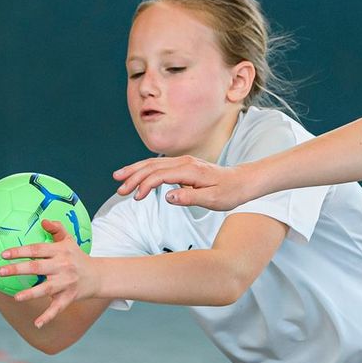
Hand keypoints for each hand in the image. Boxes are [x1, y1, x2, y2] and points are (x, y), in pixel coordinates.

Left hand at [0, 220, 97, 327]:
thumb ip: (57, 229)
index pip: (37, 249)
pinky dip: (48, 316)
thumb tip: (43, 221)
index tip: (3, 254)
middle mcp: (62, 266)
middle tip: (1, 271)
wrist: (98, 276)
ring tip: (16, 297)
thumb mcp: (69, 240)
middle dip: (18, 269)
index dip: (20, 251)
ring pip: (47, 289)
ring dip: (31, 293)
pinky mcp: (69, 297)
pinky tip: (37, 324)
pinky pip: (57, 308)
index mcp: (60, 251)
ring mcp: (66, 283)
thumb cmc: (78, 257)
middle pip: (38, 267)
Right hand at [112, 155, 257, 209]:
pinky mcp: (183, 165)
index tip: (135, 197)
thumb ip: (190, 198)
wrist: (242, 181)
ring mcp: (183, 162)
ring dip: (135, 170)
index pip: (160, 174)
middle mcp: (184, 162)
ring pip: (153, 163)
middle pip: (152, 166)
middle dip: (133, 176)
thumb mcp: (213, 200)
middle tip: (119, 189)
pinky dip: (145, 169)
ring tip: (118, 178)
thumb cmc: (229, 192)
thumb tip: (168, 196)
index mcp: (190, 170)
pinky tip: (135, 175)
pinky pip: (159, 165)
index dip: (145, 185)